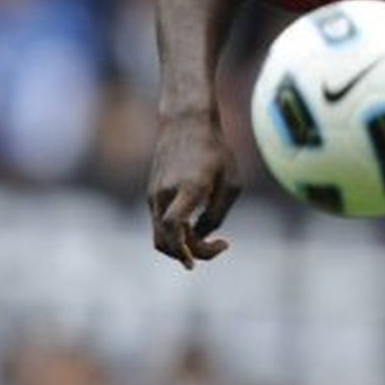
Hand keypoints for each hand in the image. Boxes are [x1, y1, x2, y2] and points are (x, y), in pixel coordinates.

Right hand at [148, 113, 241, 269]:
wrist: (186, 123)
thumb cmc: (216, 151)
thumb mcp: (231, 182)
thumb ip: (218, 213)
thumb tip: (202, 237)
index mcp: (189, 187)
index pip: (174, 227)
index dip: (182, 250)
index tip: (195, 262)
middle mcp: (166, 193)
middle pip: (165, 240)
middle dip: (188, 253)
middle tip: (219, 245)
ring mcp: (155, 194)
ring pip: (160, 235)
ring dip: (181, 245)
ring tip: (210, 238)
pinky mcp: (152, 194)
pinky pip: (160, 223)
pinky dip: (176, 233)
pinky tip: (197, 224)